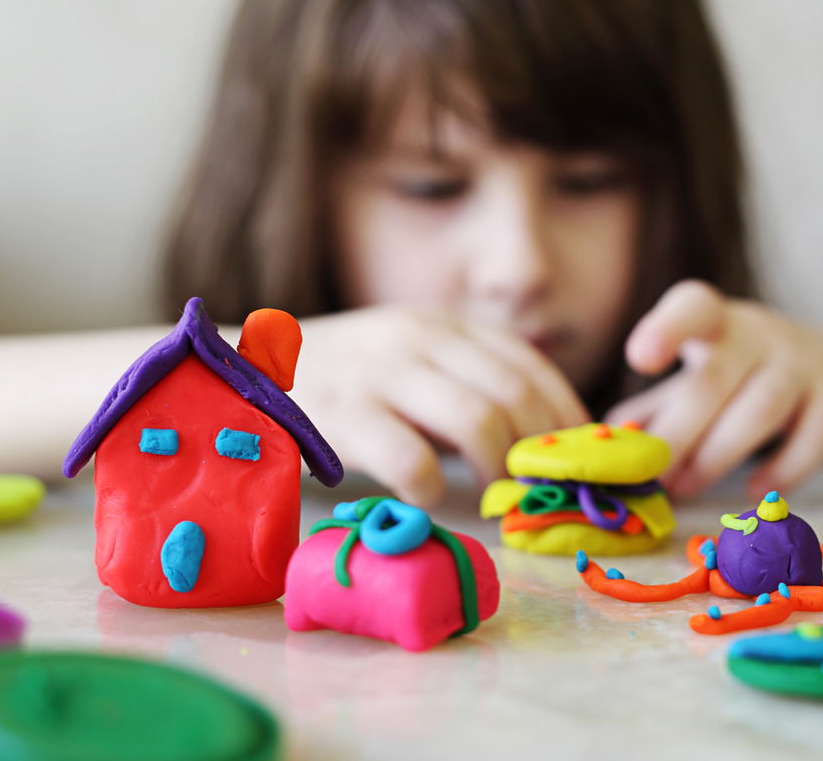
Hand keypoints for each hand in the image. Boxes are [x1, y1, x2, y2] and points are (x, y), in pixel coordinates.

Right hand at [293, 306, 588, 505]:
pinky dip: (431, 487)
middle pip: (515, 396)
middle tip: (537, 489)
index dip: (565, 417)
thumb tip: (538, 439)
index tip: (575, 459)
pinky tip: (426, 496)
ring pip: (478, 421)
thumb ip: (465, 383)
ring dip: (497, 469)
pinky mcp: (344, 414)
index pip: (531, 366)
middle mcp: (420, 338)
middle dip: (538, 451)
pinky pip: (411, 458)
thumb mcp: (410, 361)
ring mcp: (381, 372)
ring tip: (493, 495)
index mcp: (444, 325)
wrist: (246, 372)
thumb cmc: (347, 380)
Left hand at [605, 280, 822, 497]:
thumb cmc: (749, 375)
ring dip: (718, 454)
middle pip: (716, 379)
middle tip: (649, 472)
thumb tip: (603, 442)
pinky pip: (811, 438)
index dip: (666, 327)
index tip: (639, 358)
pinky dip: (782, 470)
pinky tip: (752, 492)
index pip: (694, 306)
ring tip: (685, 487)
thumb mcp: (703, 376)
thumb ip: (656, 406)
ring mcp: (803, 364)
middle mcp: (760, 334)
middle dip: (679, 430)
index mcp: (716, 322)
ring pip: (761, 408)